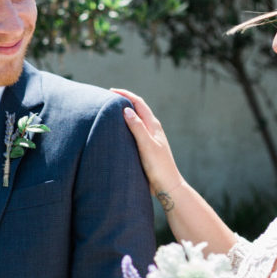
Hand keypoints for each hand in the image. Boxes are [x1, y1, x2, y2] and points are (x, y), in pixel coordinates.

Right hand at [111, 87, 183, 203]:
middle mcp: (152, 129)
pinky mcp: (147, 148)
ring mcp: (150, 138)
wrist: (168, 186)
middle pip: (137, 109)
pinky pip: (134, 131)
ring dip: (125, 114)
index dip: (125, 95)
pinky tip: (118, 133)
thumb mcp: (146, 146)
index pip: (138, 103)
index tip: (111, 91)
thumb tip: (126, 110)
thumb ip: (137, 127)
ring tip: (110, 113)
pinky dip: (125, 126)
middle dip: (124, 101)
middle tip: (108, 99)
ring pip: (136, 120)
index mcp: (153, 125)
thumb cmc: (158, 167)